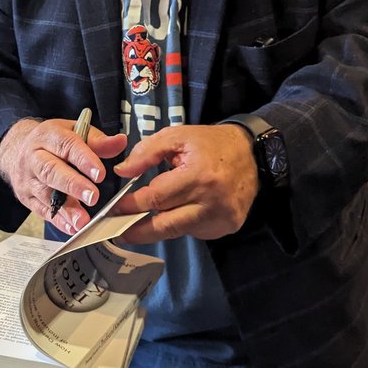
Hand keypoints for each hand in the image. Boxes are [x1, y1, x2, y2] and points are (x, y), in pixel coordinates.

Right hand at [0, 117, 127, 234]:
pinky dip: (58, 220)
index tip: (100, 174)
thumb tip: (120, 142)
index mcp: (48, 136)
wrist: (18, 149)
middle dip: (73, 185)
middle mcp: (34, 156)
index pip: (66, 145)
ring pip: (45, 194)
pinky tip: (72, 227)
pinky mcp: (26, 197)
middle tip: (93, 197)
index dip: (84, 160)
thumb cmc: (51, 142)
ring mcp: (27, 178)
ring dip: (66, 209)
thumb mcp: (73, 132)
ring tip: (83, 220)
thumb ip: (98, 141)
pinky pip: (41, 210)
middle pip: (51, 171)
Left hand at [111, 124, 258, 242]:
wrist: (253, 153)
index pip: (156, 197)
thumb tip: (122, 172)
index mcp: (198, 176)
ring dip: (160, 226)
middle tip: (119, 232)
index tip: (114, 209)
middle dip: (138, 230)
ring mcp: (221, 218)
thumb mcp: (177, 136)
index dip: (131, 205)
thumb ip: (146, 152)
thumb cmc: (210, 144)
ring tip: (142, 222)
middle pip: (165, 225)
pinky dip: (182, 224)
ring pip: (178, 231)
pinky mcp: (228, 226)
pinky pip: (195, 231)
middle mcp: (211, 202)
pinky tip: (178, 212)